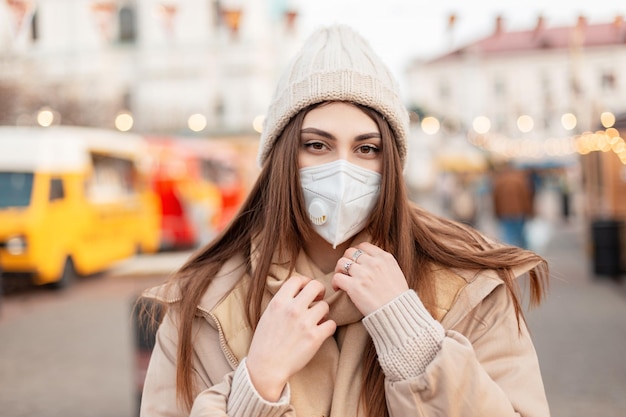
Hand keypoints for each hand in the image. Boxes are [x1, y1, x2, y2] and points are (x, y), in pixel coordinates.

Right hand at [246, 275, 335, 401]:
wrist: (266, 367)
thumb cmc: (265, 342)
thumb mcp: (268, 315)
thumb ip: (282, 302)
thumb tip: (297, 291)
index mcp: (279, 302)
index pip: (297, 279)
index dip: (305, 282)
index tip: (306, 289)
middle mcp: (292, 309)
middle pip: (316, 286)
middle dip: (319, 291)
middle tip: (318, 299)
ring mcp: (305, 323)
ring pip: (325, 306)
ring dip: (323, 312)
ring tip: (317, 320)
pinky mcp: (315, 338)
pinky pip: (332, 324)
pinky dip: (329, 327)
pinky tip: (321, 331)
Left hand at [332, 242, 408, 315]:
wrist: (398, 312)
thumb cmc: (398, 297)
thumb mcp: (396, 272)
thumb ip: (383, 264)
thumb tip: (371, 261)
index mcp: (384, 258)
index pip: (363, 246)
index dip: (356, 253)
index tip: (354, 261)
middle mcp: (373, 263)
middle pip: (350, 252)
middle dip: (346, 260)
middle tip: (345, 271)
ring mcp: (363, 274)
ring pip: (341, 263)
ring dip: (339, 270)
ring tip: (341, 279)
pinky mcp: (354, 287)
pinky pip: (337, 277)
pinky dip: (335, 282)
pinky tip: (338, 288)